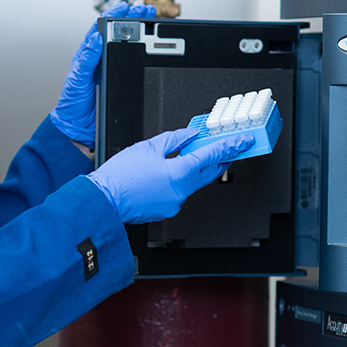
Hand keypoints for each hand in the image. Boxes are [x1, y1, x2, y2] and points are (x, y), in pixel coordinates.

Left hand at [50, 2, 154, 146]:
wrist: (79, 130)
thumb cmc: (73, 105)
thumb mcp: (77, 80)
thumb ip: (86, 60)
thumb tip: (94, 38)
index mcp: (89, 56)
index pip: (102, 29)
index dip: (115, 15)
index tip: (126, 6)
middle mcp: (102, 60)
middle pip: (120, 34)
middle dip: (134, 19)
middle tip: (146, 9)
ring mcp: (113, 70)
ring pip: (130, 47)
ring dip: (142, 33)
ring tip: (152, 21)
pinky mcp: (122, 82)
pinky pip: (135, 65)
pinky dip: (145, 55)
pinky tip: (155, 47)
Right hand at [86, 128, 254, 223]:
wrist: (104, 200)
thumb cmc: (119, 176)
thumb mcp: (148, 147)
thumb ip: (174, 139)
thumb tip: (190, 136)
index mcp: (179, 173)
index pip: (212, 156)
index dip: (230, 147)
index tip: (242, 142)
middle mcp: (180, 192)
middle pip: (208, 173)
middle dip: (220, 160)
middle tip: (230, 148)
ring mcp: (174, 203)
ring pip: (193, 183)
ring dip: (196, 169)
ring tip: (192, 155)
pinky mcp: (166, 209)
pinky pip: (179, 192)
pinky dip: (180, 180)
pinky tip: (171, 172)